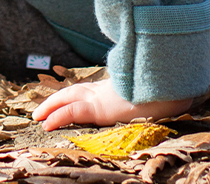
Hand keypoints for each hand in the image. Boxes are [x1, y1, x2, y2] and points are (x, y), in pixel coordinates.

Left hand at [32, 78, 192, 130]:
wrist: (172, 86)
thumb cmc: (166, 91)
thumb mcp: (151, 94)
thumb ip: (143, 95)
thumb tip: (155, 99)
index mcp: (115, 88)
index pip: (89, 90)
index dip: (74, 95)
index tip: (63, 101)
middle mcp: (105, 89)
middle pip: (74, 91)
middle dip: (56, 99)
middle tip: (40, 110)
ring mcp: (102, 95)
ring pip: (68, 98)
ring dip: (51, 106)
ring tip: (38, 116)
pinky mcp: (101, 106)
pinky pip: (73, 112)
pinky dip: (58, 116)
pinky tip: (47, 123)